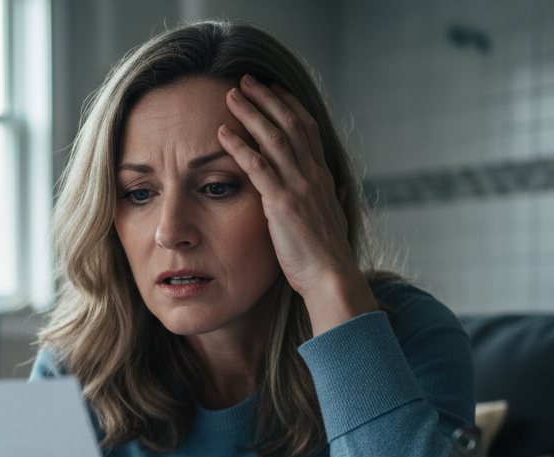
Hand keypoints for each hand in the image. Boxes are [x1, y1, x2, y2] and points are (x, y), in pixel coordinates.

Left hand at [217, 74, 377, 334]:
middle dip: (267, 98)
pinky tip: (222, 133)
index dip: (288, 105)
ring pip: (273, 137)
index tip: (273, 89)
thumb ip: (313, 200)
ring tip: (231, 95)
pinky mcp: (282, 204)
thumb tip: (311, 193)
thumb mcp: (323, 219)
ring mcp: (298, 187)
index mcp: (321, 177)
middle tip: (246, 81)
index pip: (306, 128)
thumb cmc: (323, 257)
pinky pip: (258, 167)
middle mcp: (312, 175)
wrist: (331, 277)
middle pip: (289, 123)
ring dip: (250, 113)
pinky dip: (239, 146)